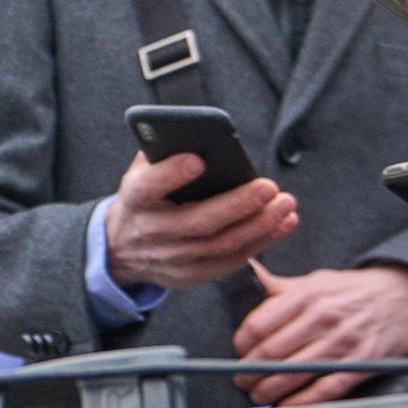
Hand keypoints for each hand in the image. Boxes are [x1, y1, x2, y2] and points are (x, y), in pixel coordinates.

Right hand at [101, 154, 298, 291]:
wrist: (123, 249)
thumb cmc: (144, 199)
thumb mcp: (140, 173)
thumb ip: (162, 152)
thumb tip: (198, 132)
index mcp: (135, 199)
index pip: (149, 186)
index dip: (172, 174)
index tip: (198, 160)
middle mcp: (152, 231)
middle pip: (199, 222)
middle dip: (238, 204)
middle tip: (269, 187)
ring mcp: (172, 258)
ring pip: (221, 244)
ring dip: (259, 225)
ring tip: (285, 204)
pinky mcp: (191, 275)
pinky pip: (231, 261)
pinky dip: (261, 242)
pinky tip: (282, 223)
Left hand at [232, 264, 407, 405]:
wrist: (406, 296)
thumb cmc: (356, 291)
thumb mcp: (319, 279)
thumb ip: (283, 287)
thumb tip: (252, 275)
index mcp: (307, 295)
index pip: (259, 324)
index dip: (241, 344)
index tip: (239, 353)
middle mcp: (323, 317)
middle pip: (271, 352)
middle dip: (249, 372)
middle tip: (243, 380)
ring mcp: (343, 342)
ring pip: (292, 374)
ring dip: (268, 390)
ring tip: (258, 395)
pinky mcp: (360, 364)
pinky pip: (324, 389)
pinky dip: (301, 402)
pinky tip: (286, 407)